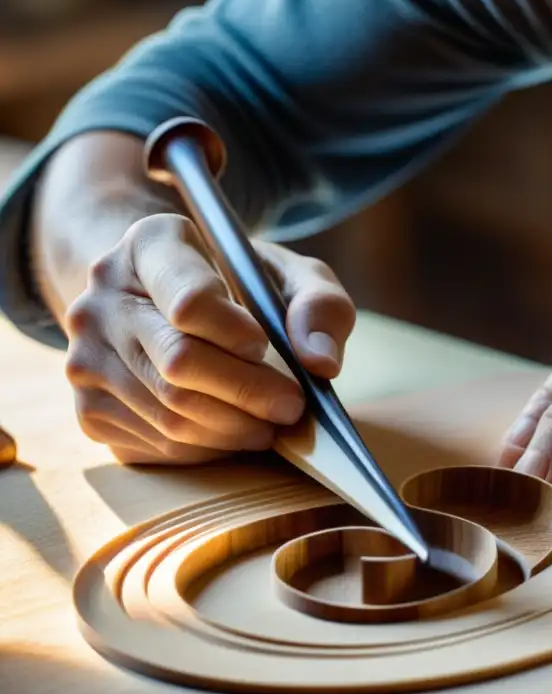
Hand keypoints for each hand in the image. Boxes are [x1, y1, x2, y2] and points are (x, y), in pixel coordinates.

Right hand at [63, 213, 353, 463]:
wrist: (161, 301)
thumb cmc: (239, 286)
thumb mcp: (290, 275)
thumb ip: (319, 305)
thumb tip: (321, 363)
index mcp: (150, 246)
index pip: (189, 301)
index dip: (234, 332)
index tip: (265, 347)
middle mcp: (102, 298)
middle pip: (179, 363)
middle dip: (248, 392)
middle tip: (292, 407)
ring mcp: (86, 356)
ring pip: (169, 412)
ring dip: (233, 429)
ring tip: (271, 424)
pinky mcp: (89, 406)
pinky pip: (155, 443)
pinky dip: (207, 448)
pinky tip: (234, 432)